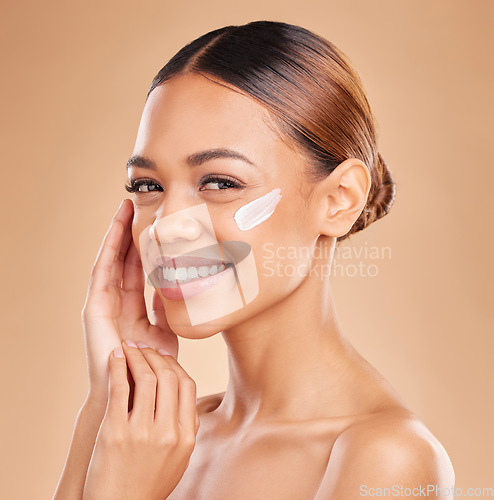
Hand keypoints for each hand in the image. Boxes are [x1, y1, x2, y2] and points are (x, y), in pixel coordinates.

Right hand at [81, 199, 177, 405]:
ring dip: (117, 235)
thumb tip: (171, 290)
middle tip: (137, 206)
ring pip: (111, 261)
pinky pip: (102, 272)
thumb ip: (165, 312)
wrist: (135, 392)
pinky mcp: (94, 308)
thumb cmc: (151, 367)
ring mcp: (104, 304)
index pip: (138, 270)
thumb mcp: (165, 333)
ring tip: (125, 209)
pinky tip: (116, 229)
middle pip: (123, 260)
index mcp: (133, 308)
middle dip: (130, 234)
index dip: (144, 247)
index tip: (153, 225)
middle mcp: (116, 302)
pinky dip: (108, 249)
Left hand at [83, 341, 198, 499]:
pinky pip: (119, 389)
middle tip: (143, 346)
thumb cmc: (147, 485)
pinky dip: (117, 366)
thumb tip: (183, 394)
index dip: (174, 365)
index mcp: (186, 437)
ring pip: (145, 378)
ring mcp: (140, 433)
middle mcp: (167, 433)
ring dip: (137, 355)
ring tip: (128, 346)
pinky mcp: (113, 433)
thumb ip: (185, 428)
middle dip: (155, 355)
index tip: (162, 358)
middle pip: (168, 377)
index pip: (187, 386)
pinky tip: (114, 356)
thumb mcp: (178, 459)